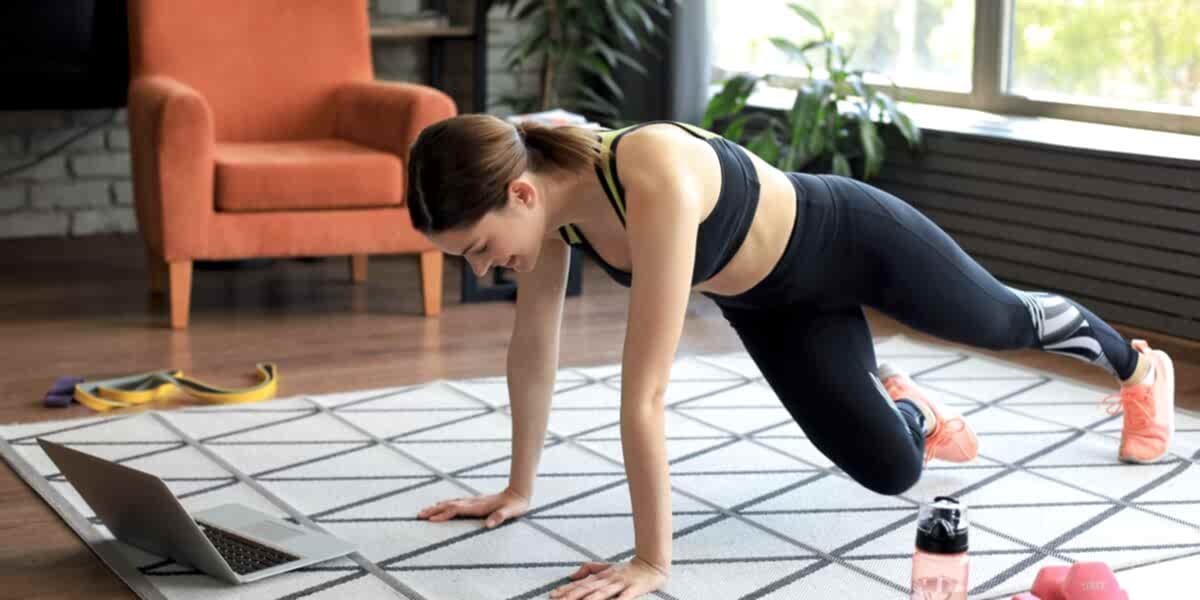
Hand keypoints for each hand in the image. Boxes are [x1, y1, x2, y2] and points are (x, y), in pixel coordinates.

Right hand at [416, 487, 529, 528]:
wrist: (518, 493)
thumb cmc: (515, 505)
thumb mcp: (510, 512)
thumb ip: (499, 517)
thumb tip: (489, 524)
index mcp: (478, 506)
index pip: (456, 510)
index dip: (443, 514)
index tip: (431, 519)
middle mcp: (473, 502)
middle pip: (449, 505)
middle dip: (434, 510)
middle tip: (419, 515)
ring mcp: (473, 501)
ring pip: (451, 502)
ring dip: (437, 507)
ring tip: (425, 511)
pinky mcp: (475, 501)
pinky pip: (456, 502)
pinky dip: (446, 504)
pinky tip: (442, 505)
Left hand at [549, 556, 668, 599]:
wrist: (652, 564)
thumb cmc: (627, 569)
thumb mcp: (606, 568)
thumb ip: (589, 570)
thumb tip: (571, 576)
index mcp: (601, 576)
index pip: (581, 584)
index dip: (567, 589)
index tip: (553, 595)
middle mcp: (609, 579)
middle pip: (588, 588)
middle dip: (573, 595)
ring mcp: (621, 583)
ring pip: (603, 592)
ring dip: (591, 599)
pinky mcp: (635, 588)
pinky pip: (625, 597)